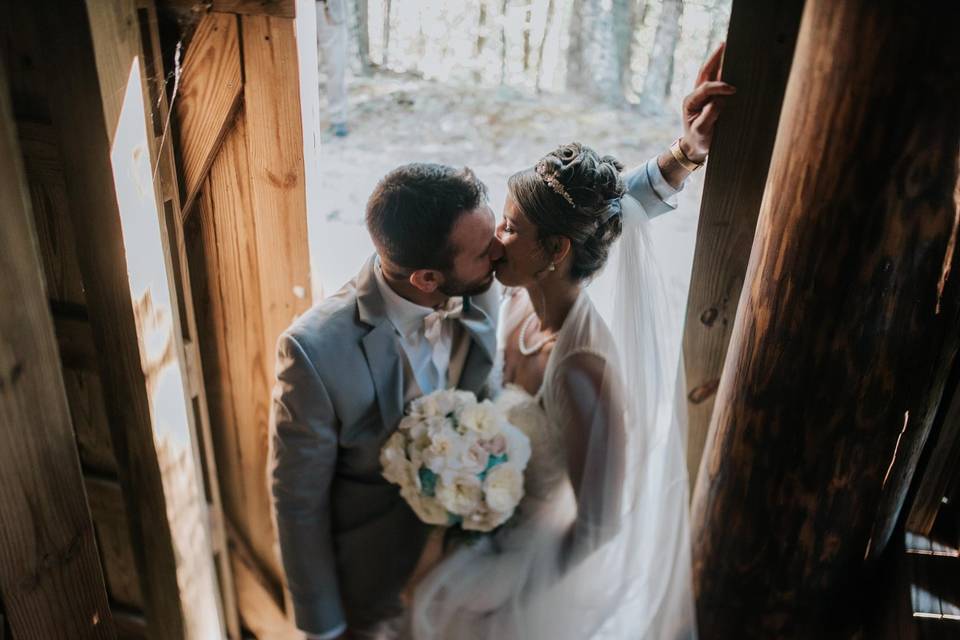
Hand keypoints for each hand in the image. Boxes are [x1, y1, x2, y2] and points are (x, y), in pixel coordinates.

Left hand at [679, 43, 735, 162]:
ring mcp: (702, 96)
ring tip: (729, 47)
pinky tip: (733, 64)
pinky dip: (724, 72)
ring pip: (710, 74)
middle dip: (715, 58)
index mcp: (690, 102)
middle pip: (705, 72)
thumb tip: (719, 101)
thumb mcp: (702, 131)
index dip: (719, 86)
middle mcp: (695, 95)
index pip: (705, 88)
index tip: (733, 90)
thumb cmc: (698, 140)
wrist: (694, 148)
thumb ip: (709, 116)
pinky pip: (716, 82)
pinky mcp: (709, 99)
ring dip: (719, 61)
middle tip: (725, 44)